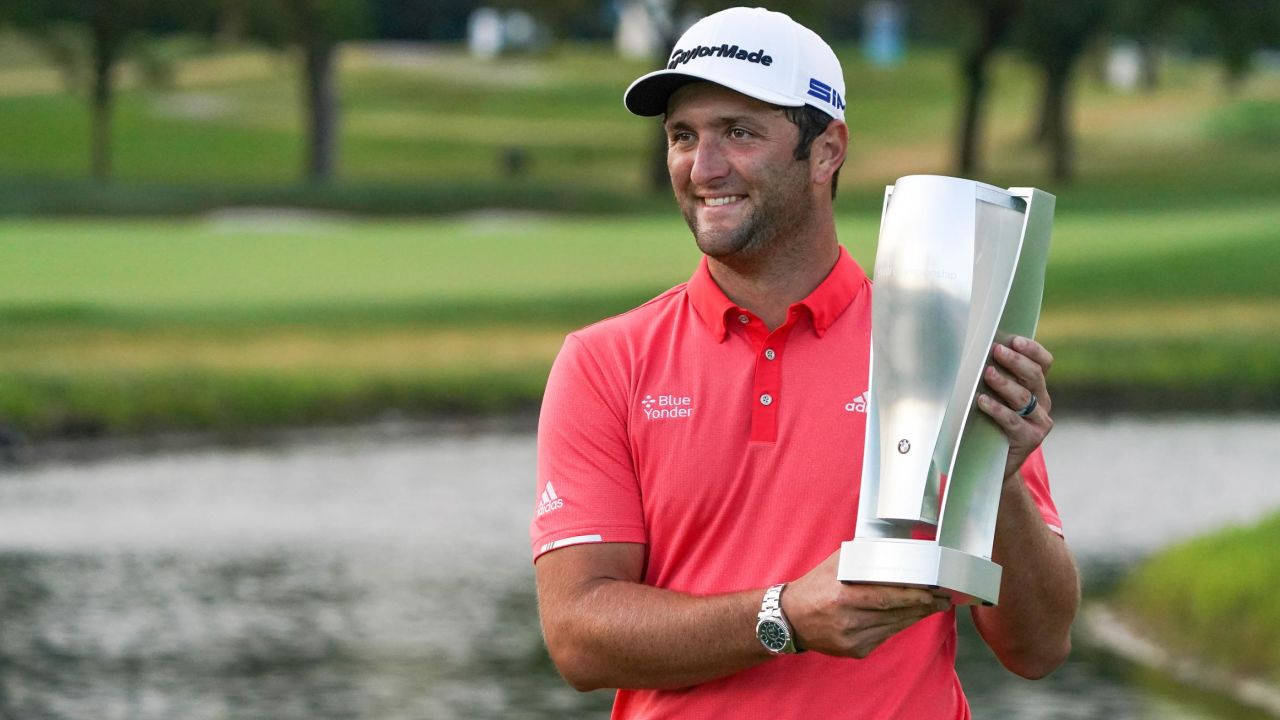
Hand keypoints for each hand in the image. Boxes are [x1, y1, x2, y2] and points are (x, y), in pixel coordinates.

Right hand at [781, 550, 949, 658]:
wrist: (790, 619)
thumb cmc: (814, 586)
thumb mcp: (834, 565)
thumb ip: (862, 556)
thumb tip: (893, 547)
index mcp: (842, 596)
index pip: (886, 597)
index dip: (913, 596)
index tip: (933, 591)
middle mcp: (848, 621)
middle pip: (895, 614)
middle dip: (923, 606)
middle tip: (943, 598)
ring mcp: (852, 639)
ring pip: (894, 627)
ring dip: (915, 616)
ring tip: (932, 606)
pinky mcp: (855, 651)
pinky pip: (884, 637)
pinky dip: (897, 625)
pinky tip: (907, 616)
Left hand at [977, 335, 1053, 480]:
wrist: (993, 465)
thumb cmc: (989, 424)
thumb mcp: (996, 398)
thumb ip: (995, 378)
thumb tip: (977, 353)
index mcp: (1038, 388)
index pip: (1044, 363)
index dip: (1032, 350)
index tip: (1014, 340)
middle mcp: (1043, 403)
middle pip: (1034, 376)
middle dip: (1015, 361)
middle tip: (996, 351)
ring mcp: (1039, 422)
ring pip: (1024, 397)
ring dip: (1004, 383)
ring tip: (987, 373)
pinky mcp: (1031, 439)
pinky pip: (1013, 420)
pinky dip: (997, 409)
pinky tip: (982, 400)